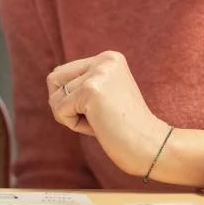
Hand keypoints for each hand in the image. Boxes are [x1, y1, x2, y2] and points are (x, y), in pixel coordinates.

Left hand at [48, 51, 169, 177]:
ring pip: (55, 97)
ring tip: (101, 121)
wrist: (151, 147)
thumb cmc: (125, 129)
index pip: (63, 72)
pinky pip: (59, 111)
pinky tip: (99, 127)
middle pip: (54, 80)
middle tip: (96, 117)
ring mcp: (98, 73)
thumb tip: (52, 77)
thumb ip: (81, 82)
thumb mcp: (104, 96)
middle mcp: (104, 59)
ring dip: (72, 117)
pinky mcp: (90, 90)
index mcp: (109, 57)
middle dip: (65, 105)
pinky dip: (73, 125)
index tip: (102, 110)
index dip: (72, 99)